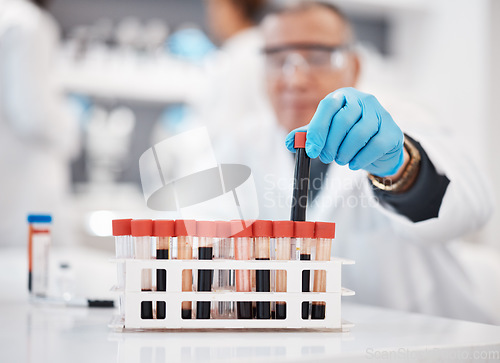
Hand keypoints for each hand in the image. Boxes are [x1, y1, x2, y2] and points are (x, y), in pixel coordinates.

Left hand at [286, 87, 404, 176]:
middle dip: (331, 144)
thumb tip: (289, 141)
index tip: (311, 150)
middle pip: (343, 120)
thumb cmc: (348, 136)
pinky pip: (376, 146)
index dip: (317, 129)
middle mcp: (364, 100)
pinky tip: (354, 163)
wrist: (378, 148)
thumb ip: (308, 135)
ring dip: (345, 152)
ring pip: (360, 133)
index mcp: (343, 96)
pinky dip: (361, 159)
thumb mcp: (326, 133)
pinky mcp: (393, 132)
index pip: (327, 106)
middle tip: (326, 157)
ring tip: (341, 159)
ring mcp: (382, 114)